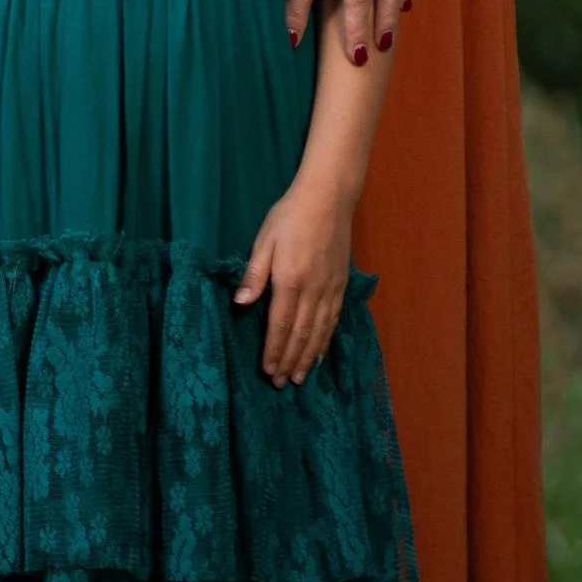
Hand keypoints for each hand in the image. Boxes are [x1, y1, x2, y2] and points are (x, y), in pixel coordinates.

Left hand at [237, 181, 352, 386]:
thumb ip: (254, 274)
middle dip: (289, 360)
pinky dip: (325, 341)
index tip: (267, 370)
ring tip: (298, 378)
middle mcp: (314, 290)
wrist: (329, 198)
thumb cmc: (289, 216)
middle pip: (301, 334)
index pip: (281, 325)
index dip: (274, 351)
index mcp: (290, 281)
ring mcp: (331, 289)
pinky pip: (333, 320)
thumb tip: (241, 304)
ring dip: (308, 357)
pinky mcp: (341, 285)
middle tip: (280, 383)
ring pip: (319, 332)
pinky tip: (319, 353)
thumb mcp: (265, 240)